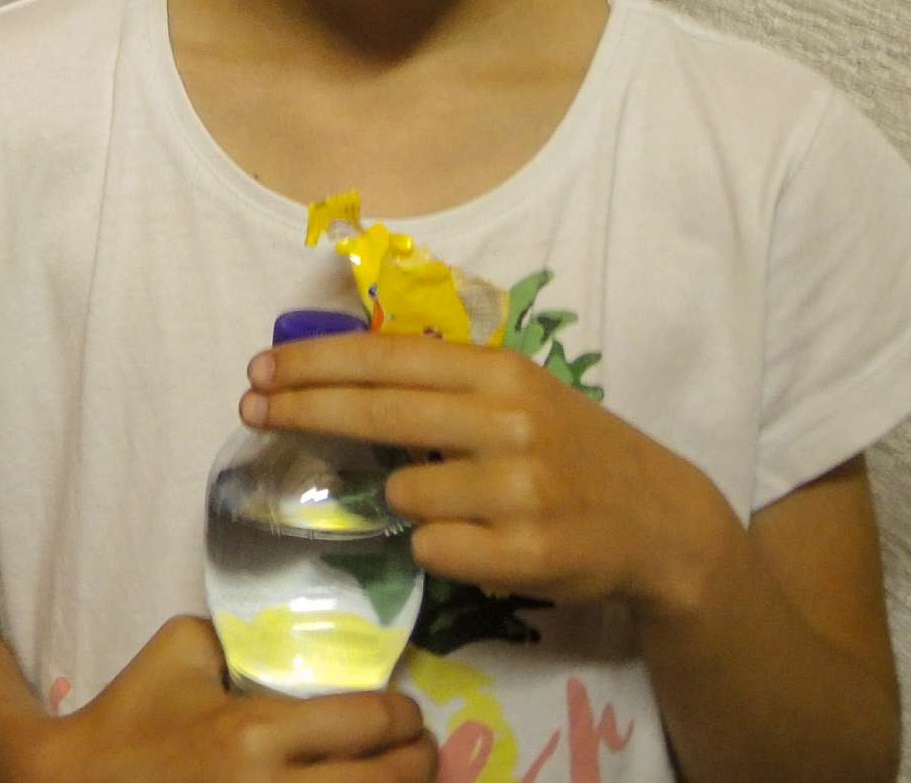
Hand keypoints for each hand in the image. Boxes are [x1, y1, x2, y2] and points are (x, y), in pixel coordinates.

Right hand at [21, 617, 434, 782]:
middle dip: (418, 764)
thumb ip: (243, 636)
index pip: (366, 723)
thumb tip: (294, 634)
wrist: (77, 782)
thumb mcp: (181, 648)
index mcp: (254, 732)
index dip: (403, 717)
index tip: (407, 712)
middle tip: (421, 750)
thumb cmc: (131, 715)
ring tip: (404, 782)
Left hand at [244, 330, 742, 619]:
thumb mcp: (516, 393)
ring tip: (451, 503)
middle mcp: (509, 421)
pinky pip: (436, 551)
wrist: (660, 521)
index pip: (388, 358)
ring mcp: (520, 488)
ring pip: (405, 496)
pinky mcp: (529, 552)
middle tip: (250, 410)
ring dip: (404, 503)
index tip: (262, 368)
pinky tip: (474, 540)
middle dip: (303, 410)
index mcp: (500, 371)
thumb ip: (442, 383)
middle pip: (378, 412)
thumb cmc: (570, 450)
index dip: (317, 363)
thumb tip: (339, 370)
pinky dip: (439, 548)